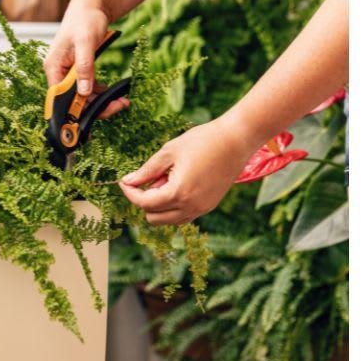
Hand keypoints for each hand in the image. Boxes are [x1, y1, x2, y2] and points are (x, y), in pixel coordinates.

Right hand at [44, 5, 127, 117]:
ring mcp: (68, 72)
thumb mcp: (86, 43)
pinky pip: (88, 88)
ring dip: (101, 101)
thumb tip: (83, 92)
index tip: (90, 127)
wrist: (92, 6)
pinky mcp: (79, 70)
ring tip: (122, 101)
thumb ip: (84, 67)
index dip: (74, 114)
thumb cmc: (86, 20)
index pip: (61, 99)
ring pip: (83, 96)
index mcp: (53, 68)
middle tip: (120, 107)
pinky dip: (101, 93)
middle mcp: (58, 73)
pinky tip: (113, 93)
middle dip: (96, 107)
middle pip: (74, 100)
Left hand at [118, 116, 261, 224]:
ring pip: (169, 221)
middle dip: (145, 201)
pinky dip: (174, 207)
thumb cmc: (203, 141)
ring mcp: (202, 209)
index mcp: (178, 193)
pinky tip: (178, 185)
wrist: (236, 140)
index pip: (144, 203)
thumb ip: (147, 170)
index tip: (125, 181)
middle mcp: (191, 207)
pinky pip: (184, 216)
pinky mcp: (209, 206)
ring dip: (160, 206)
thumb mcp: (169, 152)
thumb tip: (129, 181)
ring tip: (167, 180)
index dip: (130, 192)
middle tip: (150, 178)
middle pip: (154, 218)